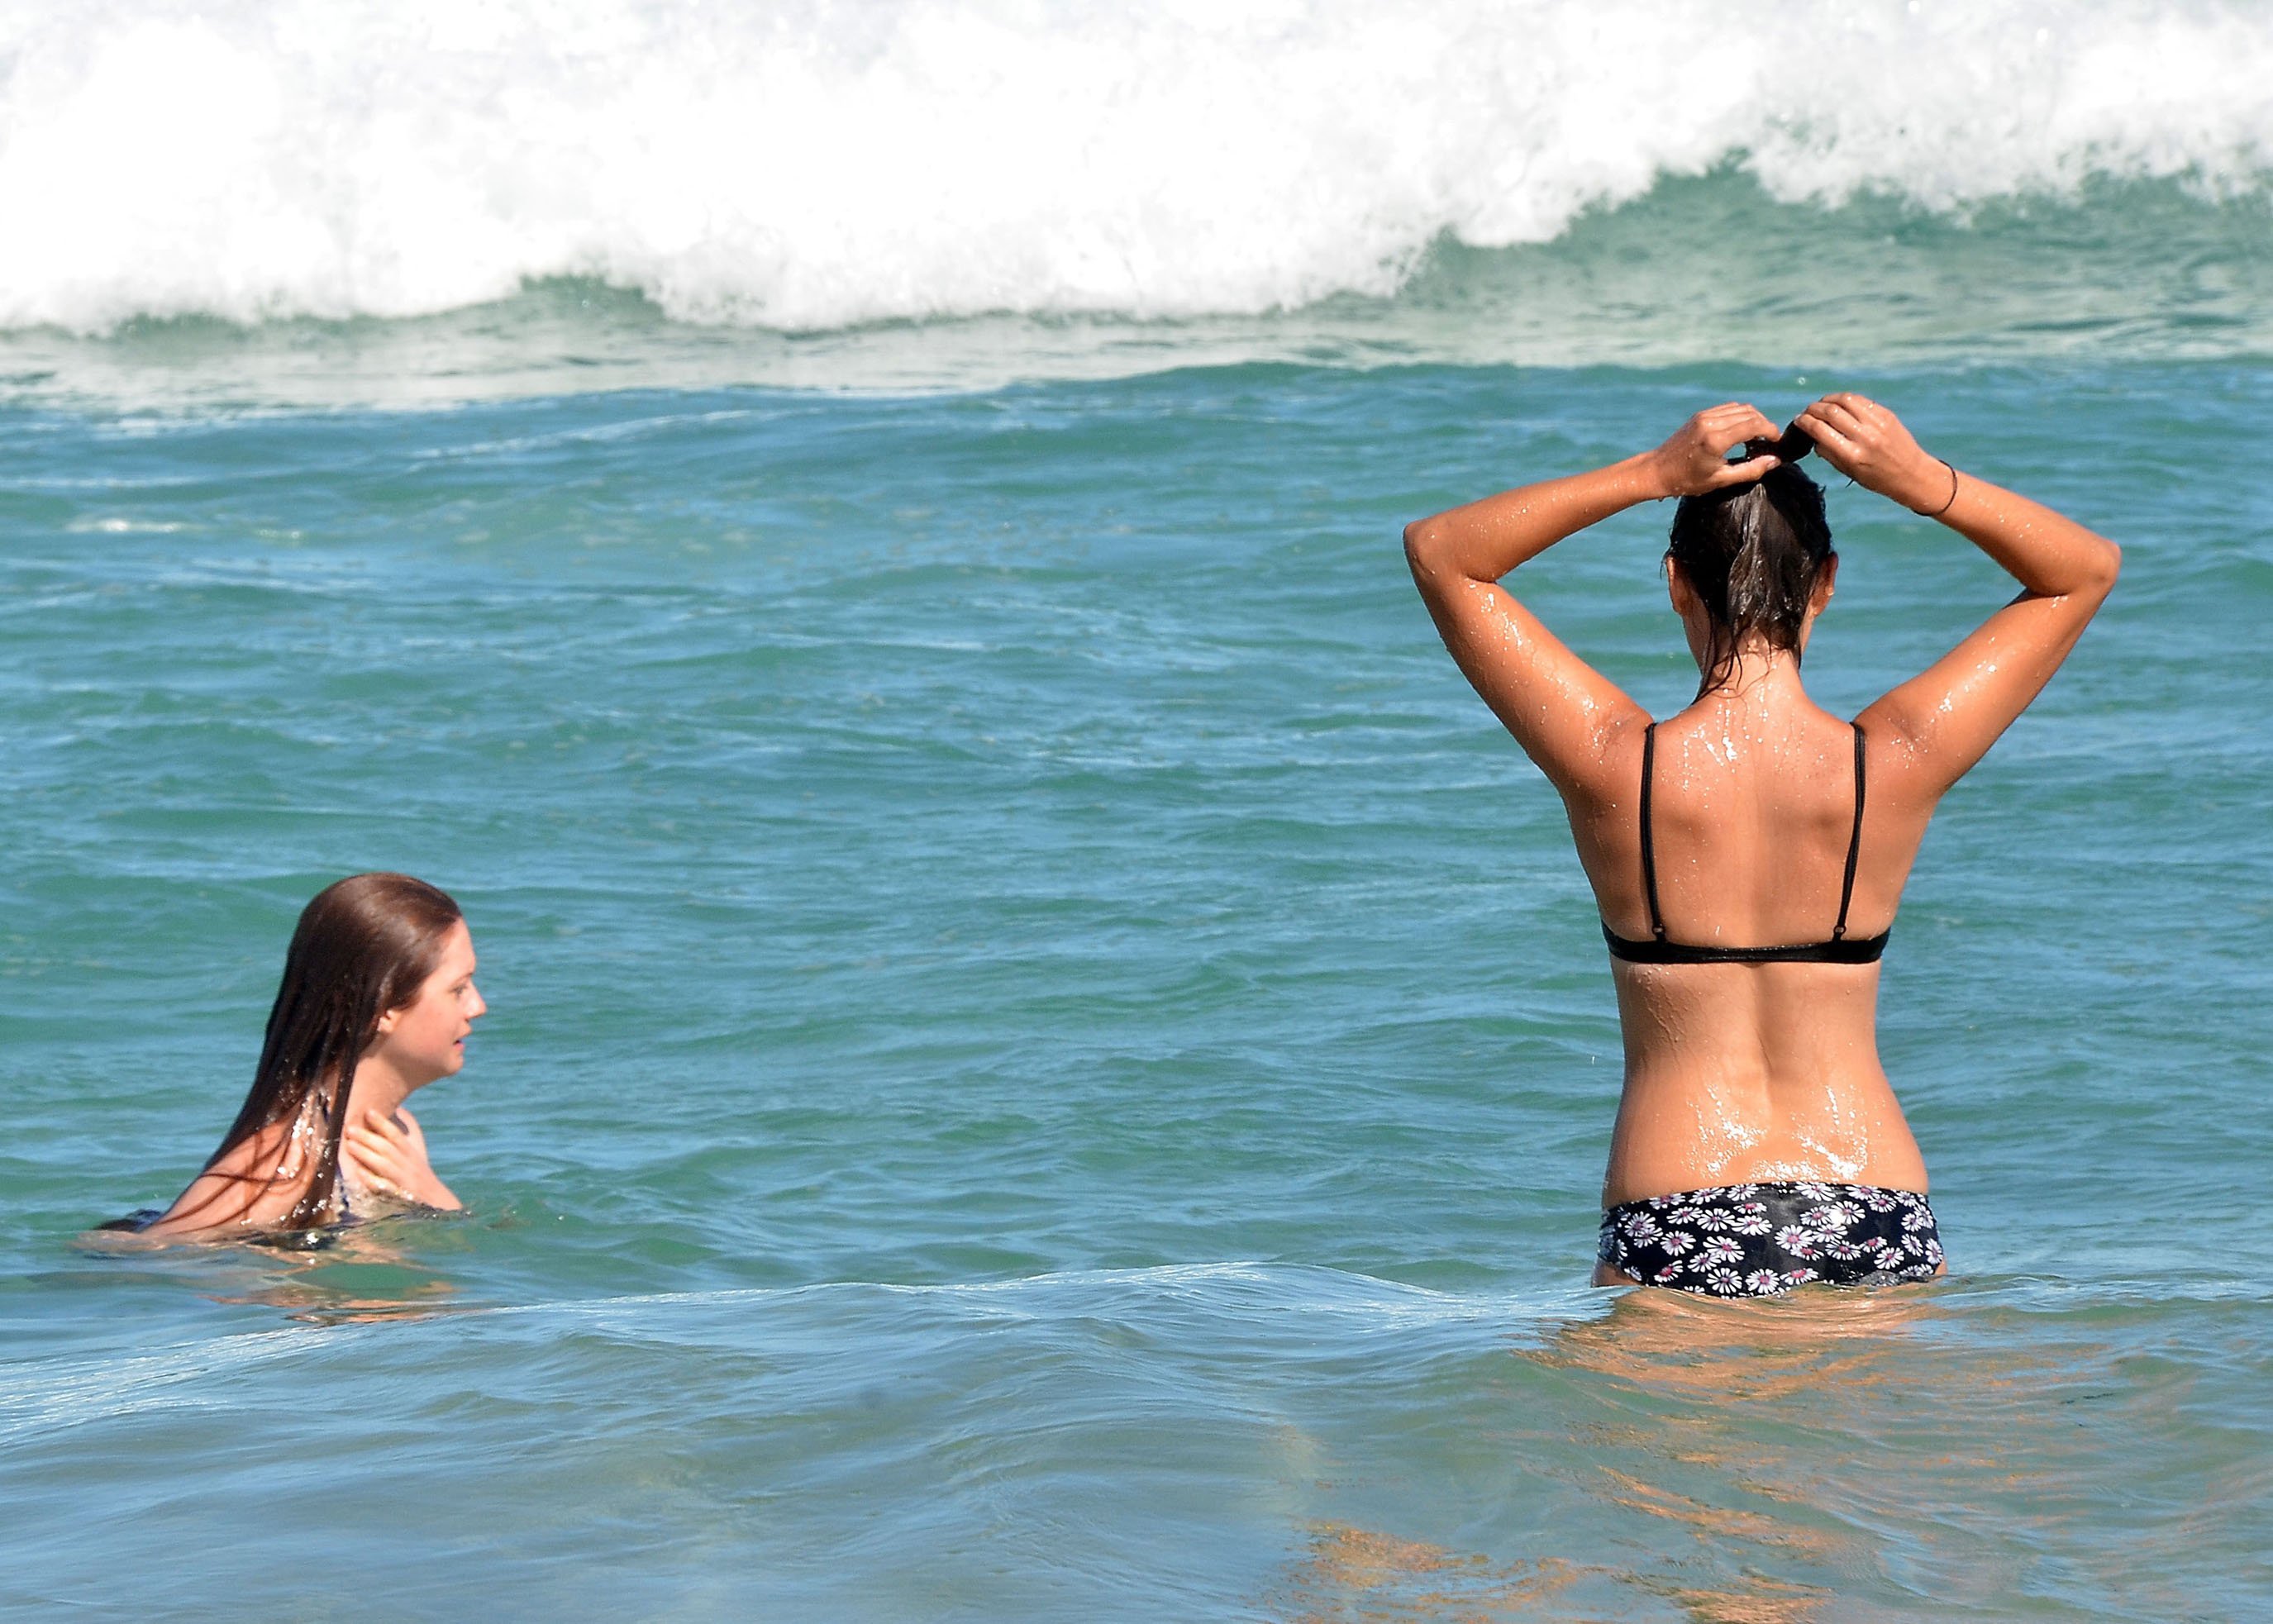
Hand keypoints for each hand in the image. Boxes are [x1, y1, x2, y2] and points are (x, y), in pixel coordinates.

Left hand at [342, 1107, 460, 1209]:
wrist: (436, 1202)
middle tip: (350, 1128)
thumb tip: (399, 1110)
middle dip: (368, 1137)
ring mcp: (404, 1181)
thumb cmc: (420, 1173)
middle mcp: (408, 1165)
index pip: (396, 1135)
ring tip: (349, 1145)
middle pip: (387, 1148)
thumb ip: (408, 1132)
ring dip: (366, 1154)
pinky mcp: (399, 1197)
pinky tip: (359, 1172)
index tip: (368, 1111)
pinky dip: (372, 1179)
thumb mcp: (418, 1151)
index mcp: (411, 1153)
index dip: (383, 1123)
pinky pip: (384, 1187)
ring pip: (384, 1165)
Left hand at [1644, 403, 1784, 498]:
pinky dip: (1740, 416)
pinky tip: (1741, 432)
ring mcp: (1704, 416)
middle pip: (1750, 413)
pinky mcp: (1700, 415)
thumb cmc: (1687, 480)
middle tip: (1768, 442)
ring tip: (1756, 438)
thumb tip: (1775, 460)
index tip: (1777, 442)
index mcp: (1716, 440)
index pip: (1754, 425)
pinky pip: (1728, 409)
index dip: (1771, 431)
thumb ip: (1750, 470)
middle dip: (1764, 425)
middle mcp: (1711, 423)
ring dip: (1753, 419)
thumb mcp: (1721, 480)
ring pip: (1740, 408)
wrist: (1657, 471)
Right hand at [1791, 393, 1947, 511]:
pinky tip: (1840, 404)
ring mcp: (1877, 423)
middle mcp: (1864, 437)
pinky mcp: (1886, 414)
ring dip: (1828, 400)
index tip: (1798, 421)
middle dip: (1813, 409)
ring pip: (1845, 400)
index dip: (1804, 422)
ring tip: (1822, 405)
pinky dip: (1845, 400)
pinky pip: (1860, 400)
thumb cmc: (1876, 478)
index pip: (1820, 430)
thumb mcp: (1849, 472)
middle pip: (1830, 412)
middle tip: (1807, 412)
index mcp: (1852, 456)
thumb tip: (1813, 435)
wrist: (1911, 473)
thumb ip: (1829, 453)